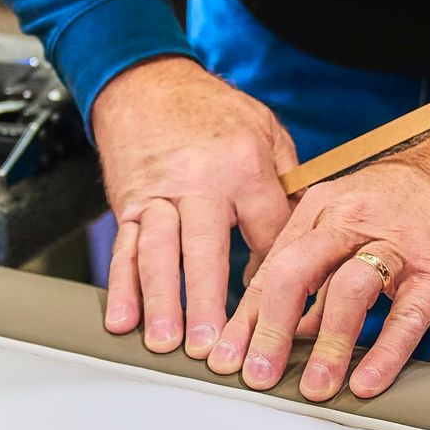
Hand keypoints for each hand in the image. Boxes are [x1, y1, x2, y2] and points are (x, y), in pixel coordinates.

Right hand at [93, 57, 298, 357]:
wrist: (147, 82)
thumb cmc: (213, 110)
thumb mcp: (267, 131)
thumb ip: (288, 185)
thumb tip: (308, 239)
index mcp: (244, 166)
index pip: (267, 232)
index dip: (275, 275)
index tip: (280, 309)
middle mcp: (199, 181)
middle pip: (205, 248)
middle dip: (206, 301)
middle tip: (209, 347)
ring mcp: (158, 194)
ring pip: (158, 253)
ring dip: (161, 302)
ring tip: (166, 342)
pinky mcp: (128, 203)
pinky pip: (124, 249)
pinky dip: (121, 287)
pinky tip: (123, 320)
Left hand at [207, 127, 429, 400]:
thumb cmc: (406, 202)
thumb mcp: (348, 220)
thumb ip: (315, 269)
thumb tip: (286, 329)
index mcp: (321, 207)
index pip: (272, 267)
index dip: (244, 317)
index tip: (224, 356)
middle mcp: (351, 219)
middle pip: (296, 273)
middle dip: (269, 330)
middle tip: (256, 375)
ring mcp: (396, 242)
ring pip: (349, 291)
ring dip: (327, 346)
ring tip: (314, 388)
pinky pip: (407, 314)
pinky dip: (385, 352)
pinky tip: (367, 381)